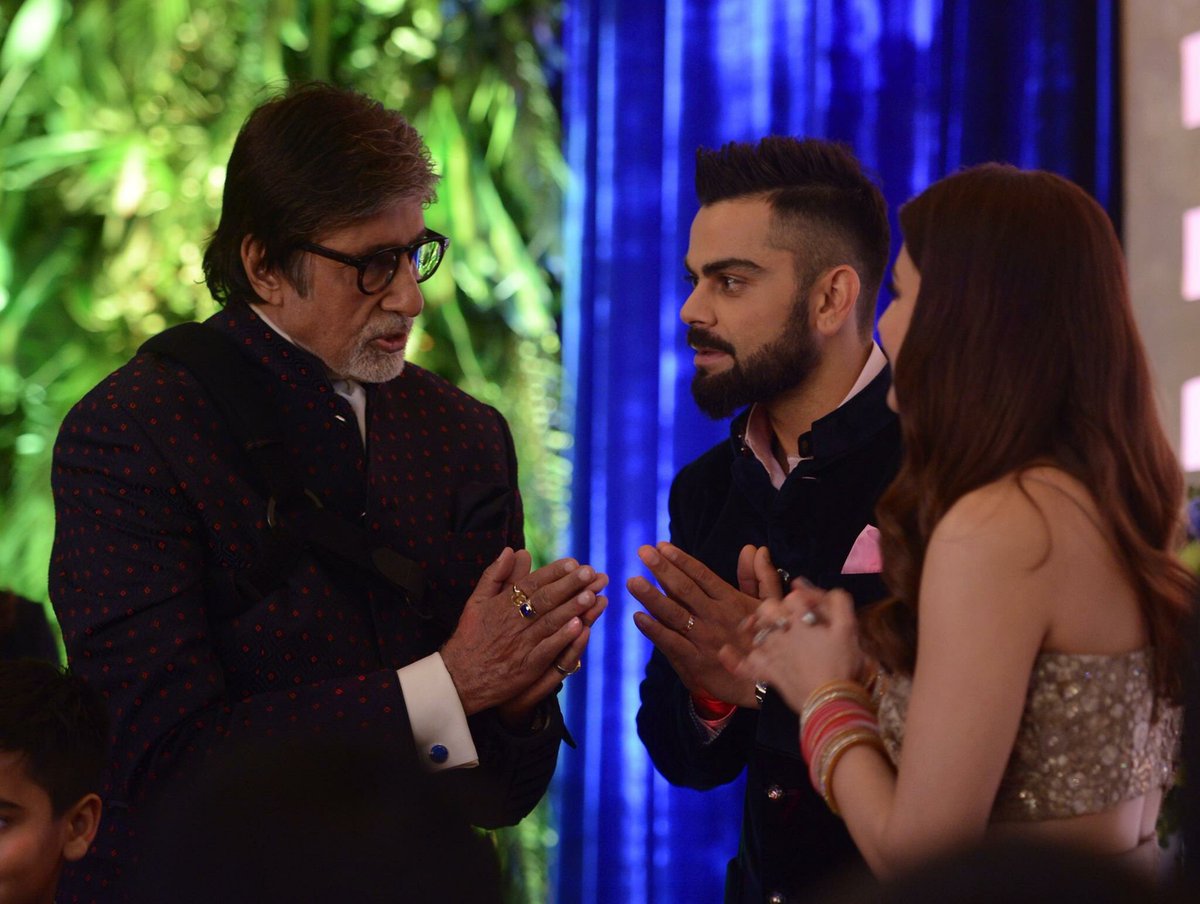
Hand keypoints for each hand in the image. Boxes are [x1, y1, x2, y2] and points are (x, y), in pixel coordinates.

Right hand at [441, 548, 607, 714]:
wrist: (458, 679)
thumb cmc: (470, 637)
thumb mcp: (476, 601)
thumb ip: (494, 575)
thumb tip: (511, 550)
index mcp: (502, 604)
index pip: (532, 583)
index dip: (553, 572)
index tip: (573, 562)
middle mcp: (513, 622)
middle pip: (545, 599)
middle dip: (569, 585)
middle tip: (590, 572)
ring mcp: (521, 645)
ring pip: (550, 622)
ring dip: (571, 608)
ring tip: (591, 595)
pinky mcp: (526, 667)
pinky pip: (547, 650)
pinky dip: (562, 638)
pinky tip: (579, 627)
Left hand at [629, 542, 767, 708]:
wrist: (765, 685)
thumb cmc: (766, 641)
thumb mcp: (769, 607)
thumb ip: (760, 576)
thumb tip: (754, 549)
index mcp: (731, 601)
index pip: (702, 575)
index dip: (681, 560)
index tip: (661, 546)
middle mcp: (715, 616)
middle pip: (684, 589)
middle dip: (662, 569)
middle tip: (643, 552)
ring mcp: (704, 638)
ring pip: (674, 613)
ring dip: (652, 596)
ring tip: (633, 581)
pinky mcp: (695, 660)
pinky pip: (671, 642)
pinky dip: (654, 630)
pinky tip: (638, 617)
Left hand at [718, 582, 863, 713]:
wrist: (832, 701)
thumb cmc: (842, 664)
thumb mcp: (848, 629)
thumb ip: (837, 602)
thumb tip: (818, 588)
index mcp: (801, 619)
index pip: (794, 597)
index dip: (802, 600)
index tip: (811, 609)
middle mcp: (781, 632)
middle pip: (768, 610)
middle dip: (774, 610)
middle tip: (786, 619)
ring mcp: (771, 653)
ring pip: (756, 634)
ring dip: (757, 630)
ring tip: (765, 632)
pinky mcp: (766, 674)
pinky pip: (745, 666)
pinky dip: (735, 660)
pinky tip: (725, 652)